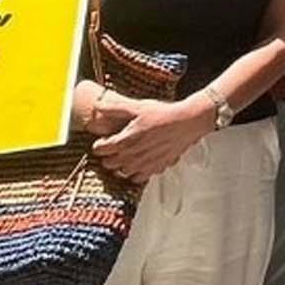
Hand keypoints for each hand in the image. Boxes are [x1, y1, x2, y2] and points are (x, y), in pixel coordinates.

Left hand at [92, 97, 217, 180]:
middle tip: (113, 148)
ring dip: (120, 166)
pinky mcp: (156, 168)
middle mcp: (132, 156)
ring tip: (125, 156)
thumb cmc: (164, 114)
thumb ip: (115, 108)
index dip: (99, 145)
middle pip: (108, 164)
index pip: (100, 150)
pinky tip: (139, 163)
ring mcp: (144, 165)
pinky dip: (136, 173)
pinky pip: (139, 178)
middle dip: (107, 156)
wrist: (187, 122)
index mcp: (124, 141)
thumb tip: (97, 106)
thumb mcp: (137, 107)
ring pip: (122, 173)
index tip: (102, 141)